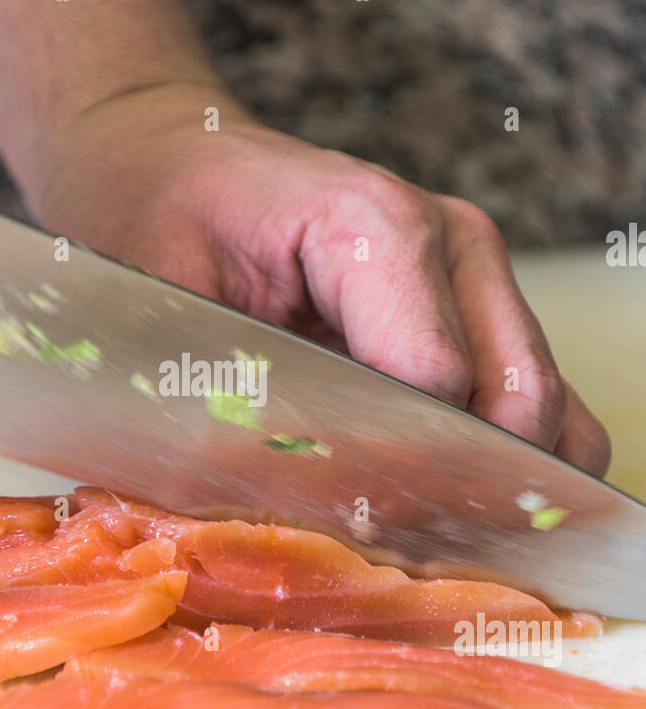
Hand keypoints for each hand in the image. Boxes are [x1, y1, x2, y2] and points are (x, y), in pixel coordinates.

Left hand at [32, 82, 610, 476]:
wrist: (174, 167)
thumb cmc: (161, 224)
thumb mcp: (161, 308)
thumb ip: (222, 397)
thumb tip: (280, 513)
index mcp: (374, 225)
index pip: (436, 382)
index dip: (393, 471)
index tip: (341, 525)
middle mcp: (453, 243)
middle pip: (515, 404)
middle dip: (455, 489)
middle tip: (379, 540)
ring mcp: (481, 277)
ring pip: (547, 415)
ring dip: (494, 487)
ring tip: (411, 529)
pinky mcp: (488, 313)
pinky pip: (547, 409)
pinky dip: (511, 471)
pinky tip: (441, 503)